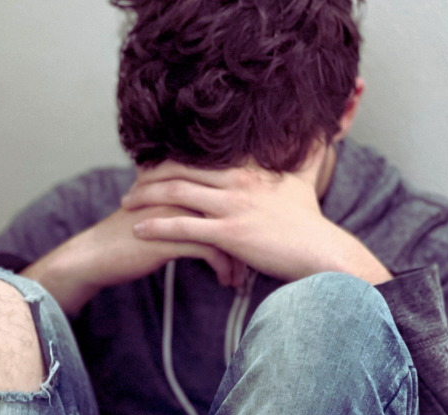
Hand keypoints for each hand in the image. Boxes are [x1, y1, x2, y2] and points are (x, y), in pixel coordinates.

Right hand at [22, 205, 245, 315]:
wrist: (94, 255)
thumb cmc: (128, 237)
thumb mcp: (159, 212)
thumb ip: (184, 203)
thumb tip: (213, 210)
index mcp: (179, 179)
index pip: (227, 190)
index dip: (245, 214)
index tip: (254, 238)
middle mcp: (179, 190)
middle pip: (231, 209)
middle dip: (248, 238)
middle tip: (256, 259)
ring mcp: (174, 212)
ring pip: (225, 230)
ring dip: (239, 257)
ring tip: (242, 277)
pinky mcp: (169, 237)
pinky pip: (211, 251)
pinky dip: (224, 268)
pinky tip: (225, 281)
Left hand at [122, 146, 391, 284]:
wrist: (322, 251)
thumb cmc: (310, 222)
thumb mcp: (304, 179)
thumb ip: (306, 154)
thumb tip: (321, 130)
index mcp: (246, 168)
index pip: (197, 158)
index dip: (169, 162)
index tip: (149, 169)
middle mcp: (236, 181)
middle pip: (179, 171)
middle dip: (149, 178)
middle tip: (130, 187)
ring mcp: (232, 206)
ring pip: (176, 195)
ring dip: (145, 199)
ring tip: (125, 206)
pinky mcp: (230, 233)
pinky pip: (182, 227)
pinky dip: (156, 228)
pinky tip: (138, 231)